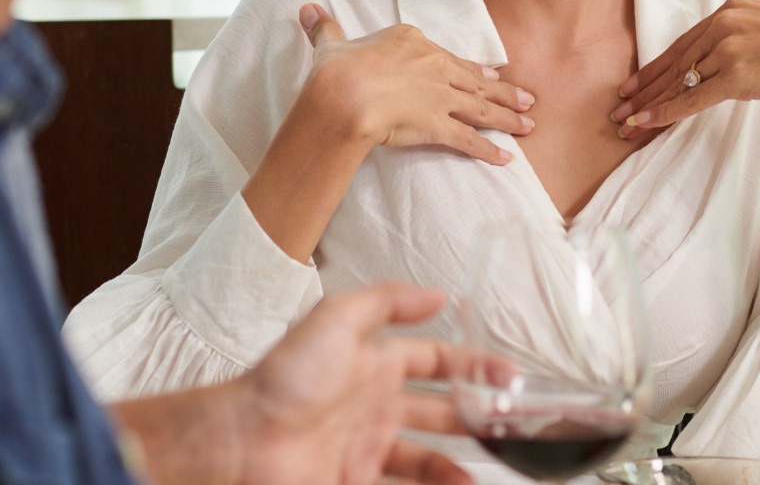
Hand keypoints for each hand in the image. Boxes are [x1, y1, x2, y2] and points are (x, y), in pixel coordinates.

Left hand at [114, 282, 473, 484]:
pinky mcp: (357, 481)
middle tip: (512, 429)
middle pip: (439, 410)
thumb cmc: (289, 375)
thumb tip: (440, 293)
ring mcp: (367, 447)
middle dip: (476, 416)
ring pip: (428, 457)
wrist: (247, 438)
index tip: (509, 378)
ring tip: (489, 469)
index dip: (472, 365)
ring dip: (459, 462)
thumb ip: (389, 301)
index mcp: (375, 361)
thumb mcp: (338, 318)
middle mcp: (376, 403)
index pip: (435, 360)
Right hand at [298, 3, 533, 165]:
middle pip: (474, 82)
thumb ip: (324, 28)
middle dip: (503, 93)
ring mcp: (439, 96)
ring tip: (529, 125)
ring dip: (507, 118)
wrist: (343, 96)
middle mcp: (433, 66)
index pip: (448, 56)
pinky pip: (470, 140)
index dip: (471, 68)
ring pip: (481, 108)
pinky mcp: (439, 125)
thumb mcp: (330, 44)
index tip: (490, 74)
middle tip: (527, 99)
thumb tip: (308, 9)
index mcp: (411, 41)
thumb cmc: (336, 69)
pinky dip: (490, 150)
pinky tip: (507, 159)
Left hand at [608, 0, 759, 189]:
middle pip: (676, 62)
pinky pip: (692, 98)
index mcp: (733, 6)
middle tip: (617, 107)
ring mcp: (730, 49)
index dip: (656, 66)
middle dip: (643, 88)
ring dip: (648, 106)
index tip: (633, 84)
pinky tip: (643, 125)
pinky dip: (665, 113)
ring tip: (623, 123)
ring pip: (679, 82)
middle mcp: (726, 23)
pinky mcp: (737, 76)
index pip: (684, 43)